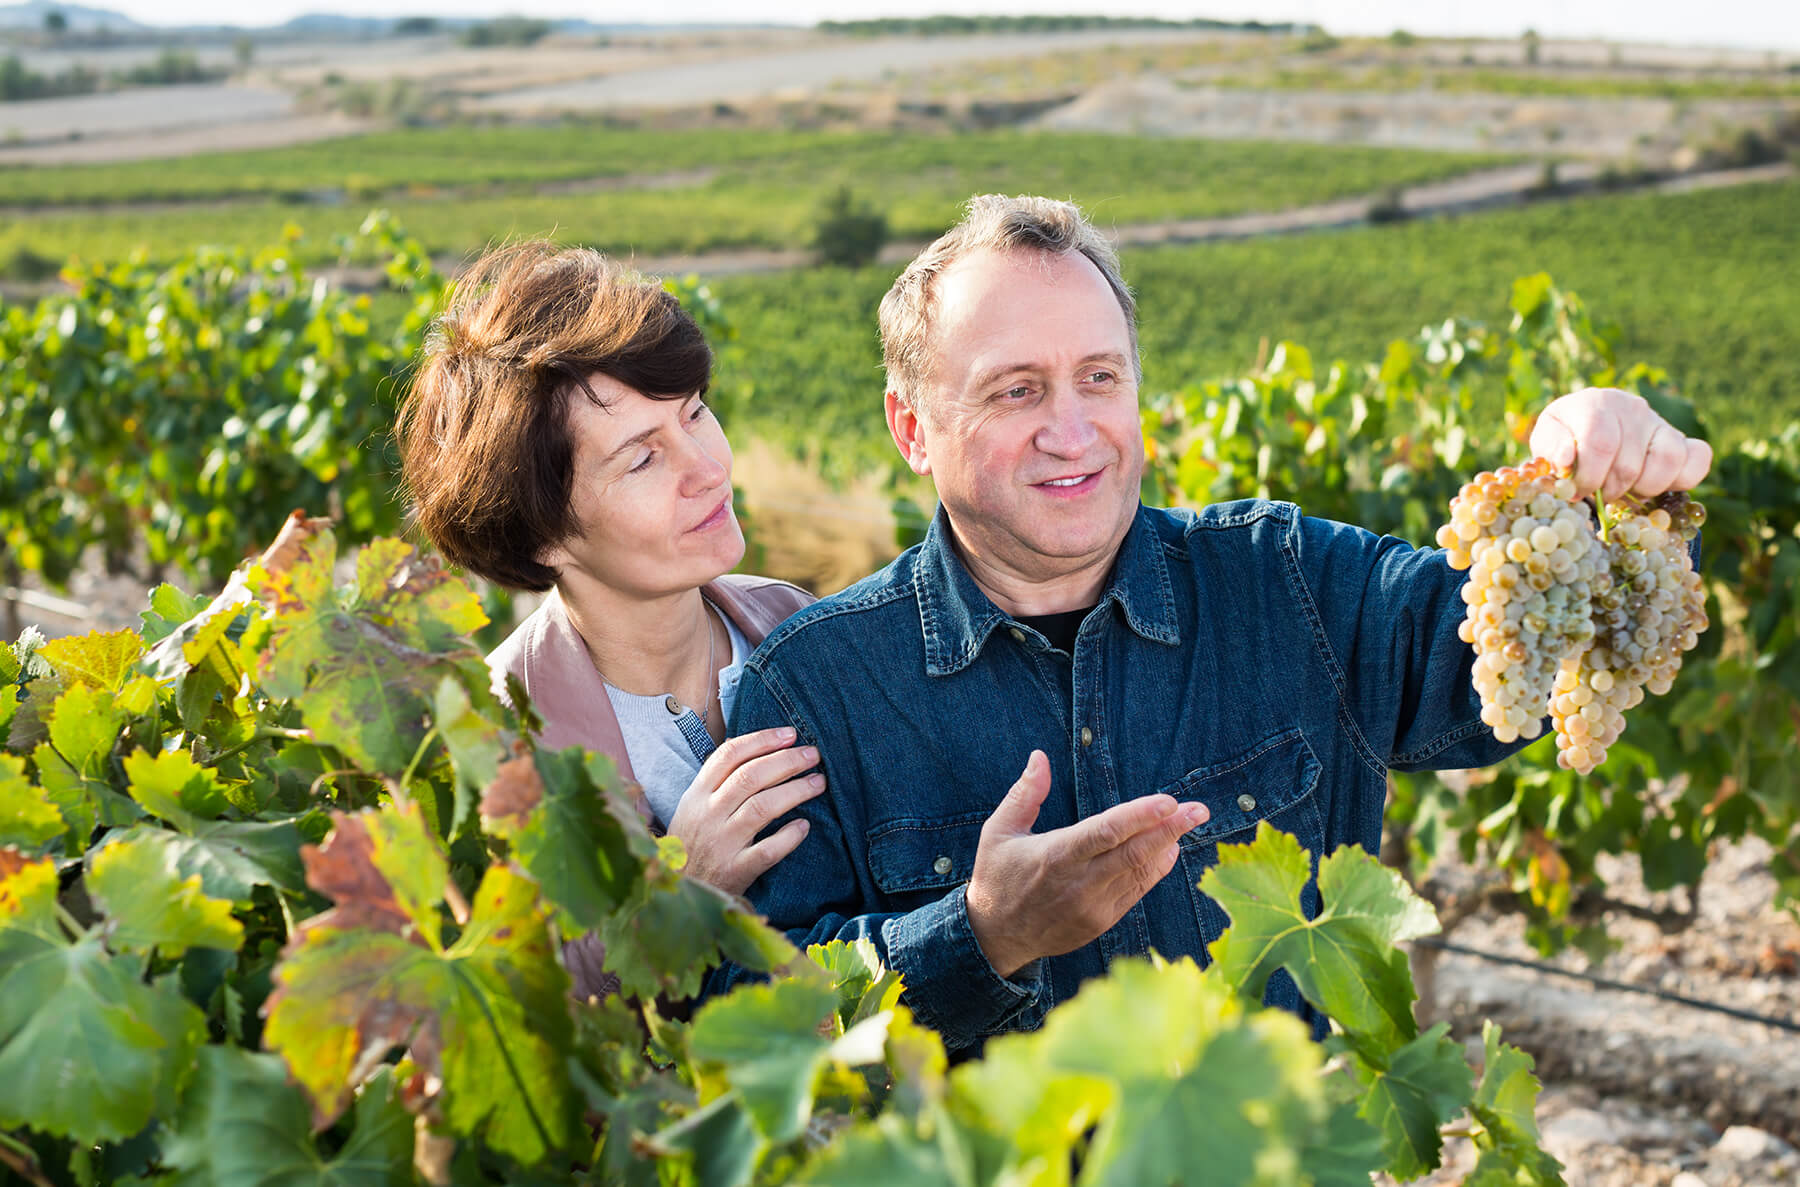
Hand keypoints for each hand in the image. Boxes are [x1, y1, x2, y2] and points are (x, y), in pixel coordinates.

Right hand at [666, 727, 824, 896]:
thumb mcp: (692, 807)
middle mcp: (708, 815)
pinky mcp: (735, 871)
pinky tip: (804, 826)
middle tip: (812, 755)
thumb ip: (717, 780)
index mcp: (697, 794)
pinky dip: (788, 837)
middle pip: (750, 777)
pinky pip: (767, 851)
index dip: (762, 740)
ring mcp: (721, 844)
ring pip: (760, 808)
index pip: (729, 755)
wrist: (677, 889)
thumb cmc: (692, 843)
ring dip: (794, 791)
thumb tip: (752, 746)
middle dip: (786, 761)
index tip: (790, 734)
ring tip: (818, 783)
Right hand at [965, 751, 1209, 978]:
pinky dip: (1154, 872)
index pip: (1105, 832)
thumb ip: (1025, 794)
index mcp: (1055, 856)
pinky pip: (1135, 893)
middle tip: (1199, 809)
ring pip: (1139, 873)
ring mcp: (1092, 906)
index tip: (1168, 801)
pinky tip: (1168, 852)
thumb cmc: (997, 876)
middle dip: (1170, 828)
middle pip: (1134, 852)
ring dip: (1167, 846)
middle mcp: (1078, 883)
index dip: (1140, 816)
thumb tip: (1040, 757)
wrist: (996, 937)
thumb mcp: (999, 831)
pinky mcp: (1100, 922)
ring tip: (1190, 823)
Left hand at [1530, 388, 1711, 502]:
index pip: (1600, 444)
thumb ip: (1551, 449)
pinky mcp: (1681, 438)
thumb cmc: (1565, 439)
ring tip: (1624, 489)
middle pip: (1630, 462)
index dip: (1589, 477)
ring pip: (1667, 461)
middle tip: (1598, 493)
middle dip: (1610, 490)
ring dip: (1643, 488)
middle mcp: (1632, 407)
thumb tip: (1565, 459)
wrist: (1585, 428)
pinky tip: (1654, 485)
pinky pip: (1698, 459)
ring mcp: (1659, 421)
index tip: (1577, 491)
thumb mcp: (1547, 442)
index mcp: (1594, 403)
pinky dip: (1681, 480)